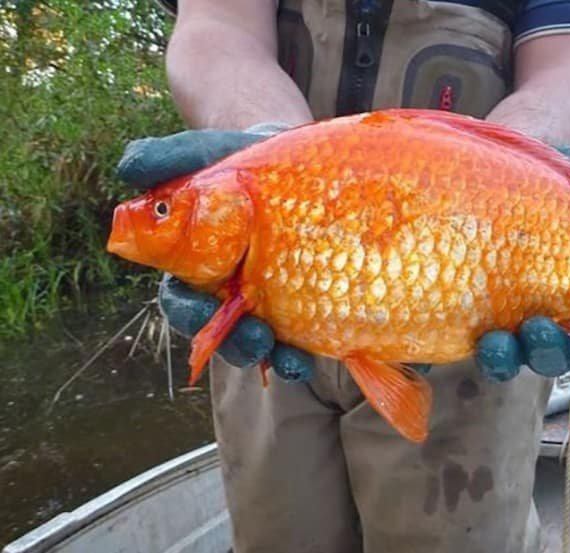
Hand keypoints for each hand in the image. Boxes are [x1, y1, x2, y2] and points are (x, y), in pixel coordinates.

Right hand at [117, 124, 313, 381]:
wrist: (298, 157)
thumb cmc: (241, 158)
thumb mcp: (206, 152)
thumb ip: (167, 158)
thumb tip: (128, 171)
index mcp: (196, 265)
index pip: (182, 299)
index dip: (188, 312)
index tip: (202, 309)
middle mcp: (228, 291)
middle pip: (222, 332)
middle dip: (235, 343)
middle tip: (256, 340)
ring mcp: (267, 300)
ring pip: (260, 341)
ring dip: (271, 356)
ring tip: (291, 360)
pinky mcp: (304, 302)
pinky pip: (300, 338)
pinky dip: (302, 352)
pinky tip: (311, 356)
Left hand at [474, 146, 569, 381]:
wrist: (499, 175)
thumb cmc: (558, 183)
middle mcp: (558, 314)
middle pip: (566, 351)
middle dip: (557, 349)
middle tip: (541, 327)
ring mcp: (518, 321)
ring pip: (527, 357)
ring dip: (519, 355)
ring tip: (506, 337)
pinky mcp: (482, 319)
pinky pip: (487, 353)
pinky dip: (490, 354)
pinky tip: (483, 340)